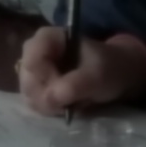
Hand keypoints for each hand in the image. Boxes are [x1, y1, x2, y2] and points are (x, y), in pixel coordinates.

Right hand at [16, 24, 145, 117]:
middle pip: (27, 81)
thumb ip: (74, 86)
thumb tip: (49, 99)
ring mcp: (33, 70)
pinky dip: (50, 108)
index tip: (69, 90)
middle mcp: (33, 52)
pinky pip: (33, 102)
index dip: (47, 81)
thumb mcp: (97, 76)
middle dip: (49, 96)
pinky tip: (66, 106)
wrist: (118, 75)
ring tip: (73, 102)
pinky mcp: (37, 86)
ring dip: (51, 105)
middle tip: (73, 100)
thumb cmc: (109, 68)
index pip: (32, 63)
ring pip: (28, 94)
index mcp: (45, 38)